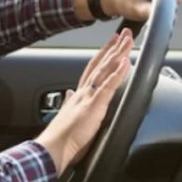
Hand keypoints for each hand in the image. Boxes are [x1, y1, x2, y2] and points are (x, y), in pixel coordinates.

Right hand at [35, 29, 133, 175]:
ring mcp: (89, 97)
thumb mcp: (66, 115)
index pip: (92, 70)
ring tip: (127, 41)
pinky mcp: (95, 105)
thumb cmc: (61, 137)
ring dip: (117, 54)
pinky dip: (117, 73)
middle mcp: (83, 91)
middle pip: (99, 65)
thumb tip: (68, 93)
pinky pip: (108, 86)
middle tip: (123, 34)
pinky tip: (125, 63)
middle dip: (112, 48)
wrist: (54, 147)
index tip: (110, 44)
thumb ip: (68, 102)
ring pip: (104, 70)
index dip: (101, 56)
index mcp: (78, 94)